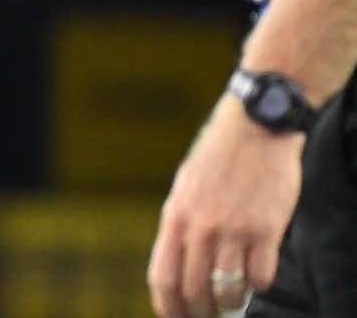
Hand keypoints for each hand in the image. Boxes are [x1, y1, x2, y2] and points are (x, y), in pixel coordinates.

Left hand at [148, 99, 304, 317]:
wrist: (254, 129)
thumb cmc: (218, 158)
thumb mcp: (185, 189)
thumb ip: (182, 226)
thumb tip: (178, 266)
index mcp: (175, 217)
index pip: (163, 277)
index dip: (169, 307)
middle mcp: (200, 228)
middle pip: (195, 291)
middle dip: (201, 312)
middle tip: (209, 315)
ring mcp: (233, 230)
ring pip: (229, 289)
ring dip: (232, 300)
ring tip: (235, 295)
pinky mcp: (266, 230)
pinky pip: (261, 276)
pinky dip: (258, 282)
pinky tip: (257, 273)